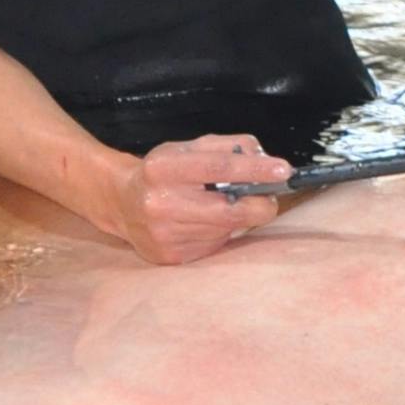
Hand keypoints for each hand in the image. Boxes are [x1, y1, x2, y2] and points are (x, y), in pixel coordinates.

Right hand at [117, 135, 289, 262]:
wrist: (121, 203)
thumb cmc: (163, 172)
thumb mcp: (188, 148)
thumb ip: (229, 148)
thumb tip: (265, 160)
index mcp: (163, 168)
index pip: (219, 168)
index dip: (255, 170)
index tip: (284, 170)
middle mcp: (161, 203)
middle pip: (230, 211)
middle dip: (259, 204)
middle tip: (266, 197)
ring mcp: (166, 234)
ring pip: (227, 229)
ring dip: (235, 219)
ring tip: (216, 206)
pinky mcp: (172, 256)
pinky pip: (215, 245)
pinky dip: (219, 233)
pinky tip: (202, 224)